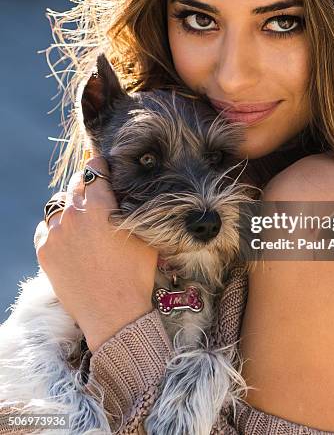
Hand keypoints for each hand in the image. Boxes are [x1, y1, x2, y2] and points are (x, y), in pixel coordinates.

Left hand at [35, 156, 158, 351]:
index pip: (95, 168)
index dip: (102, 165)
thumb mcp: (144, 234)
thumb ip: (131, 207)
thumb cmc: (135, 273)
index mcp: (101, 205)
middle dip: (87, 184)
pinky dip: (56, 228)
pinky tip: (70, 239)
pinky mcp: (45, 251)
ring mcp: (56, 233)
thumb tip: (127, 191)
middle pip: (76, 183)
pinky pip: (46, 228)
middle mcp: (75, 214)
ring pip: (59, 205)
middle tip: (97, 195)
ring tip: (83, 221)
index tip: (105, 167)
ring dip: (71, 207)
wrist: (113, 312)